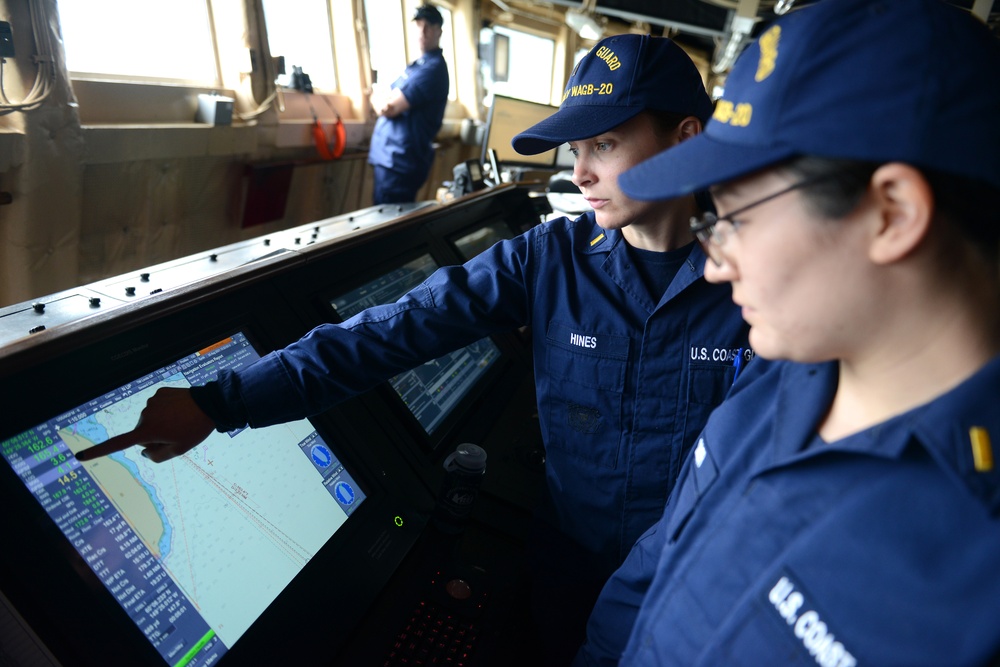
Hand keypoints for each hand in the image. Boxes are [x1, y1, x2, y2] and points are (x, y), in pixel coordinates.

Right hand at [74, 388, 216, 462]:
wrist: (211, 404)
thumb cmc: (195, 430)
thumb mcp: (178, 450)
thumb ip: (156, 455)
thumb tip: (144, 449)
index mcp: (147, 431)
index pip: (118, 444)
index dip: (98, 452)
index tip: (79, 457)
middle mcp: (144, 415)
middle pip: (141, 433)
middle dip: (154, 436)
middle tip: (176, 433)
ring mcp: (151, 402)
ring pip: (150, 419)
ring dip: (161, 422)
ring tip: (181, 420)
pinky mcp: (159, 392)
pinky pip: (158, 406)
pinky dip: (166, 410)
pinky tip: (180, 409)